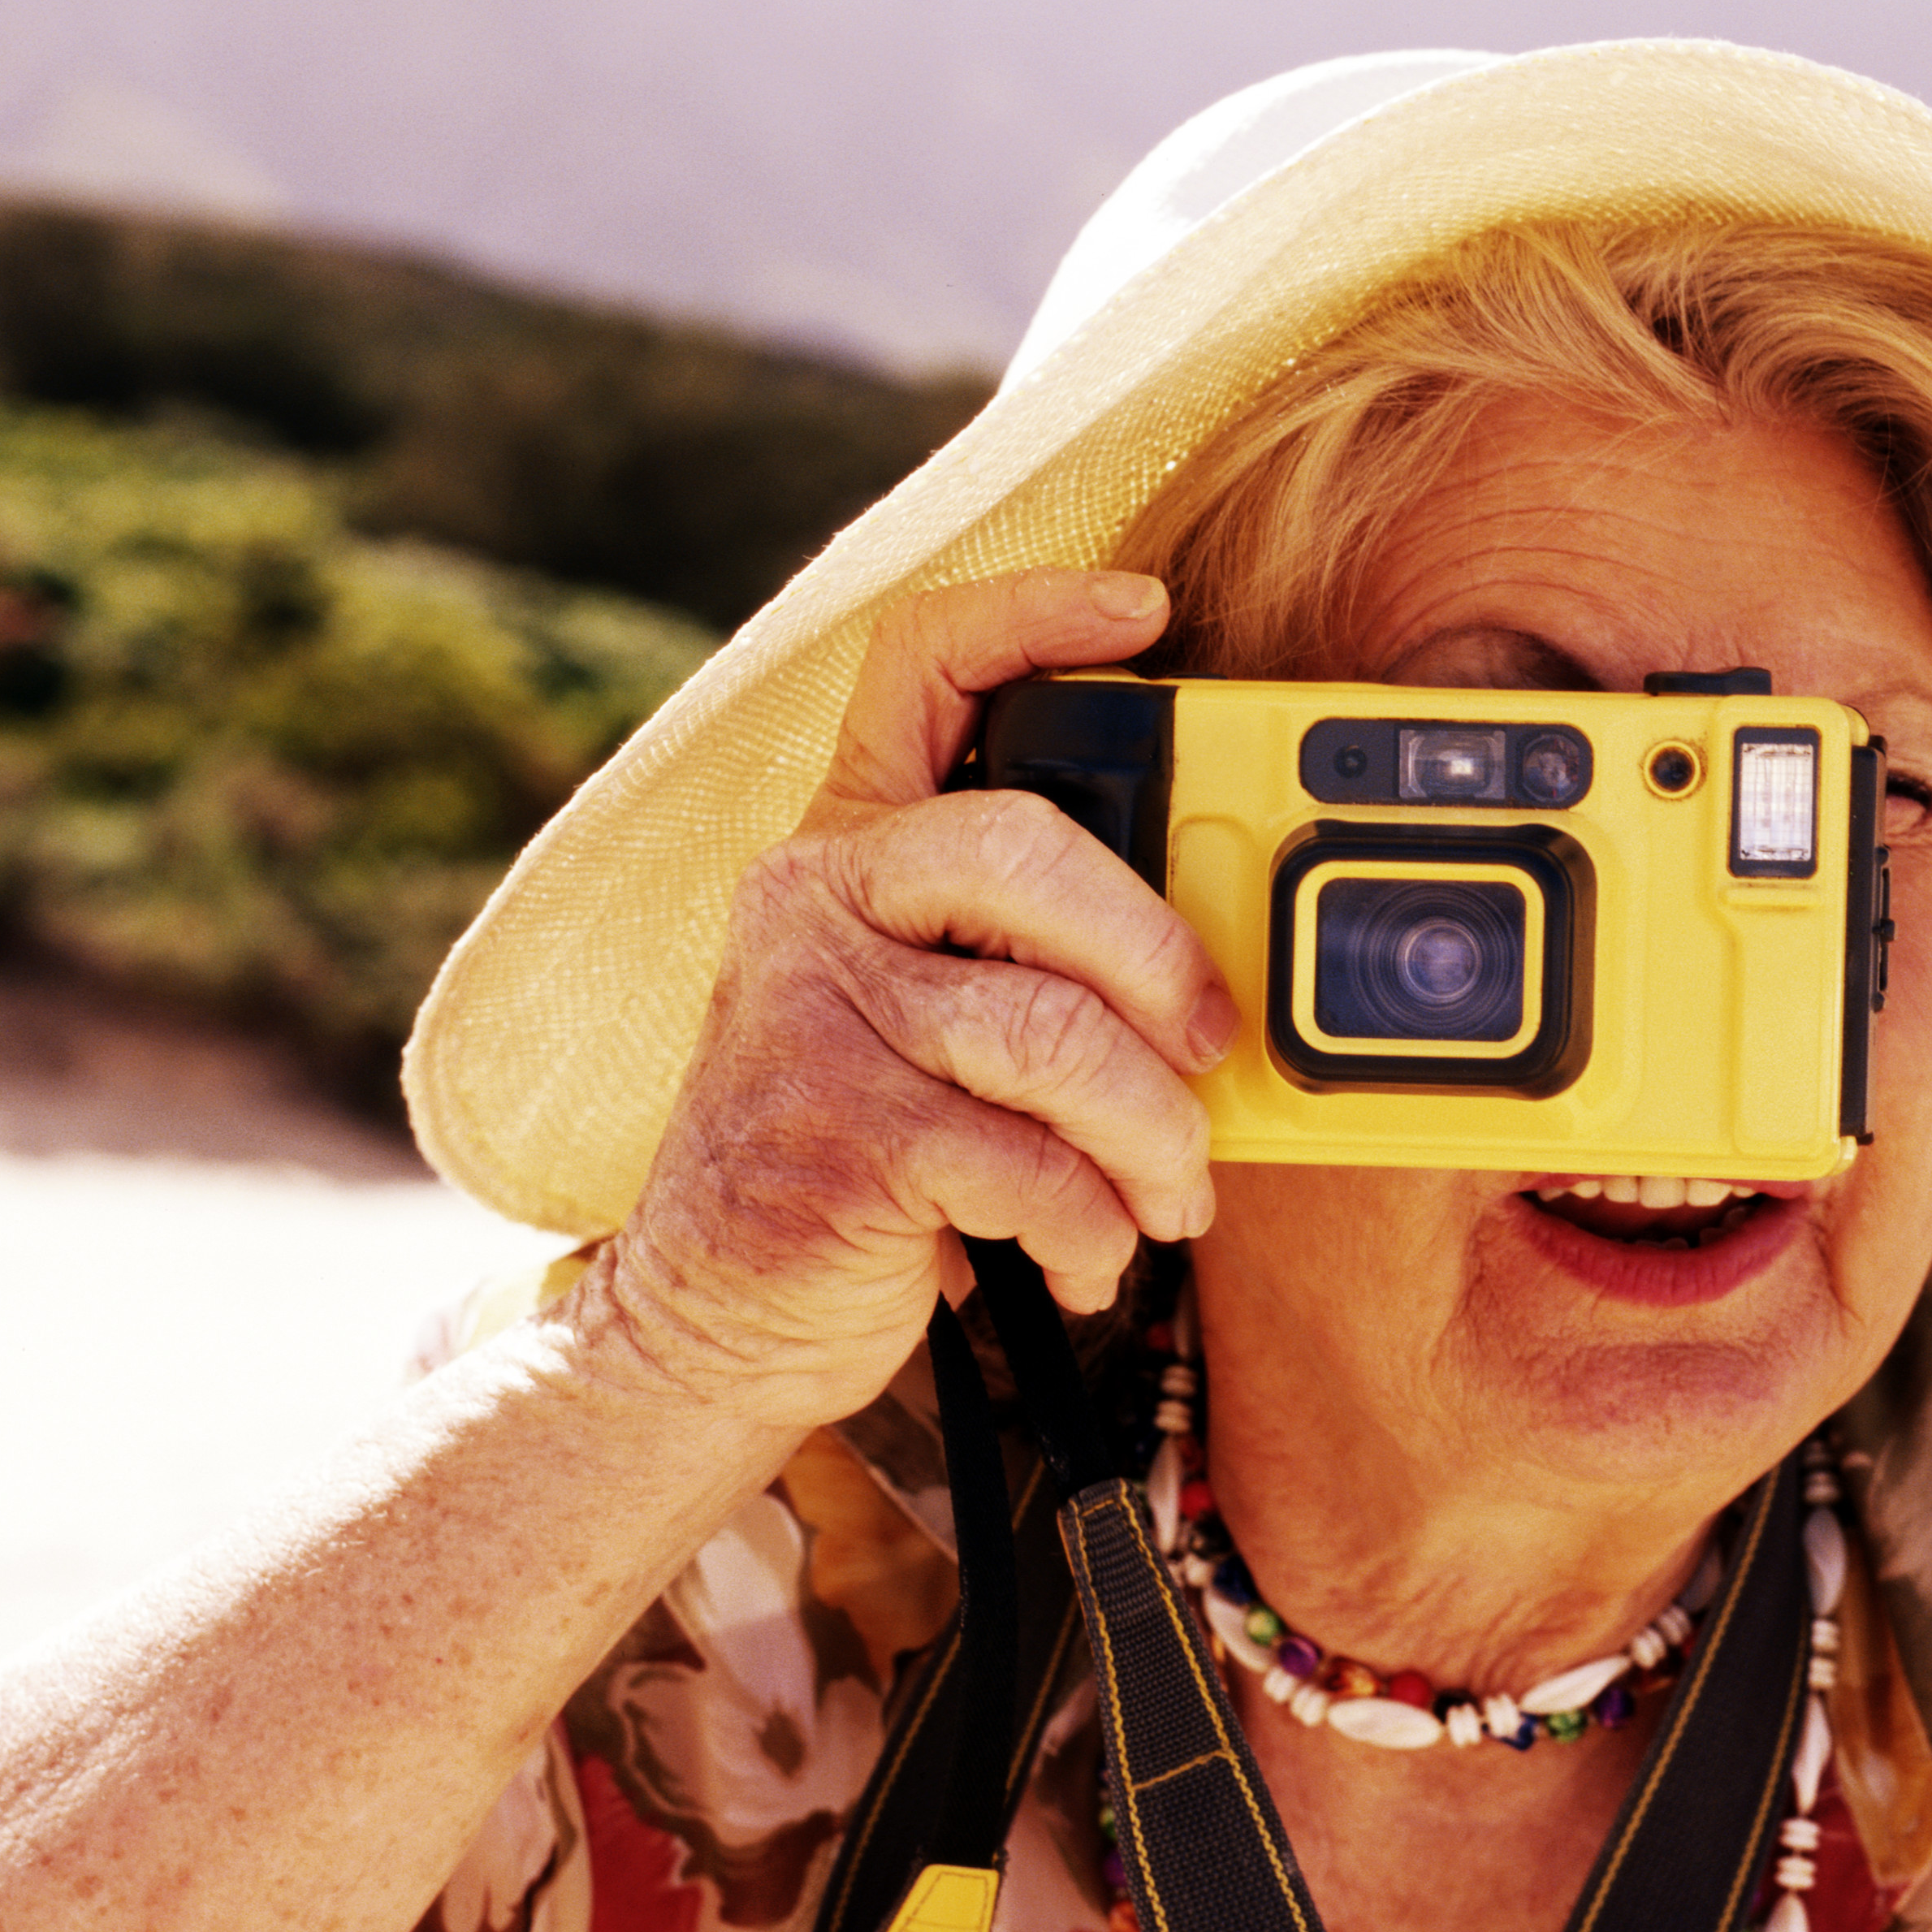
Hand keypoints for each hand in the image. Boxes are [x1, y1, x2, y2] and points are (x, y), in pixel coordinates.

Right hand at [578, 568, 1235, 1433]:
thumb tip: (1223, 975)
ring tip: (1169, 1194)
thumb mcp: (927, 1027)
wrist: (708, 1318)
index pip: (920, 667)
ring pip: (1056, 1034)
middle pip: (1027, 847)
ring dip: (1154, 1136)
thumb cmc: (859, 1163)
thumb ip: (1026, 961)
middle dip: (1161, 955)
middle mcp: (815, 901)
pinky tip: (1083, 1258)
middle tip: (1214, 1046)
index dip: (1034, 613)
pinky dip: (1092, 1228)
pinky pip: (1031, 1164)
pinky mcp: (836, 1137)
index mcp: (848, 848)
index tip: (1148, 615)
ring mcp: (812, 1015)